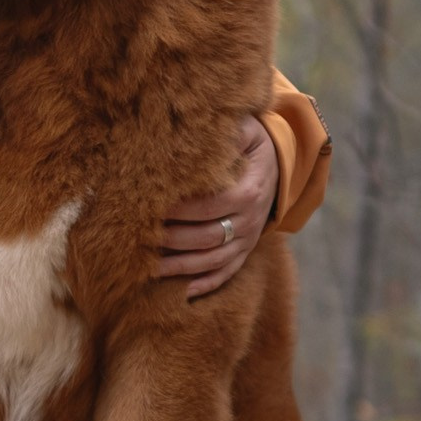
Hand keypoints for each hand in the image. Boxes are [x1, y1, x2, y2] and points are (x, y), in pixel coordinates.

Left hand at [153, 115, 277, 299]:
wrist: (279, 167)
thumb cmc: (252, 145)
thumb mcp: (247, 130)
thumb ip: (229, 132)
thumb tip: (204, 129)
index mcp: (249, 191)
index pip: (210, 206)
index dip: (182, 210)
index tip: (153, 208)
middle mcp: (250, 220)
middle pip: (207, 236)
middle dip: (173, 239)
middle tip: (141, 238)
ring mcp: (248, 239)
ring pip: (214, 260)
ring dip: (182, 266)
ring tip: (150, 268)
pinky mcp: (245, 251)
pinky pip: (227, 272)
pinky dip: (207, 284)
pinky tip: (184, 291)